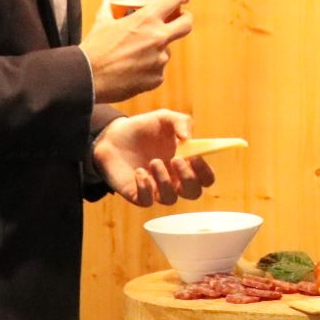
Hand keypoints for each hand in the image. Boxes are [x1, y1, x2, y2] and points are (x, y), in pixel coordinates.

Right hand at [82, 0, 193, 103]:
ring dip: (157, 50)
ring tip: (134, 56)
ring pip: (167, 50)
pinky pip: (158, 70)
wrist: (88, 79)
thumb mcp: (101, 23)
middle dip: (185, 20)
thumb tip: (107, 2)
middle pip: (187, 24)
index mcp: (147, 19)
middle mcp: (159, 37)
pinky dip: (149, 69)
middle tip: (178, 20)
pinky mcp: (157, 78)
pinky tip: (132, 71)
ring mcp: (160, 59)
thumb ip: (108, 10)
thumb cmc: (94, 49)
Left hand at [93, 110, 214, 205]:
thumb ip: (181, 122)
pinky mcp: (137, 194)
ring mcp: (156, 188)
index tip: (196, 157)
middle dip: (188, 179)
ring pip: (170, 198)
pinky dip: (145, 188)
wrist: (113, 136)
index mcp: (186, 164)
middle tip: (176, 159)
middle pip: (193, 193)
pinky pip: (147, 201)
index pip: (206, 178)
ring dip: (165, 181)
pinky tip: (139, 172)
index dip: (205, 172)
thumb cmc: (144, 128)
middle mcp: (174, 180)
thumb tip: (188, 138)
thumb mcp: (164, 118)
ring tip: (153, 161)